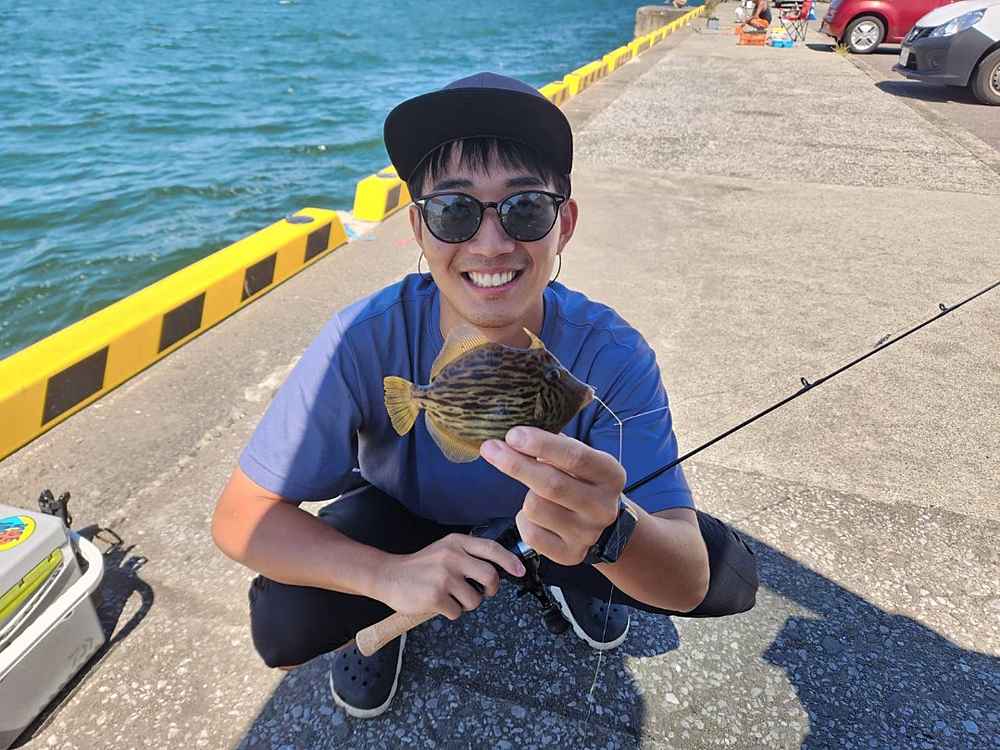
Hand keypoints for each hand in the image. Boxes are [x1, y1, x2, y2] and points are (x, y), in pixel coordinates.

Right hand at [374, 534, 525, 620]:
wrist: (388, 575)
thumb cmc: (419, 566)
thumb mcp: (444, 549)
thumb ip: (467, 554)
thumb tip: (497, 568)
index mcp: (456, 543)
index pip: (491, 548)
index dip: (509, 560)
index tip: (520, 570)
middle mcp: (452, 557)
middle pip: (490, 576)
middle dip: (491, 589)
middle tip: (484, 592)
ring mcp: (444, 577)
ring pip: (475, 599)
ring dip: (467, 604)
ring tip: (452, 597)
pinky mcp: (436, 596)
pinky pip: (457, 612)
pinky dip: (451, 612)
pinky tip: (439, 604)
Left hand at [480, 427, 625, 566]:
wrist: (601, 524)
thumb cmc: (581, 480)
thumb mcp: (580, 457)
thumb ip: (554, 447)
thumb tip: (514, 438)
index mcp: (610, 475)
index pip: (575, 457)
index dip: (542, 444)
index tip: (513, 435)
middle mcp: (603, 507)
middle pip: (551, 485)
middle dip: (515, 465)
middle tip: (490, 449)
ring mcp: (587, 534)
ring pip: (535, 508)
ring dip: (525, 496)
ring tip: (536, 493)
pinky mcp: (570, 555)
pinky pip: (530, 533)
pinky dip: (523, 520)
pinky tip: (535, 516)